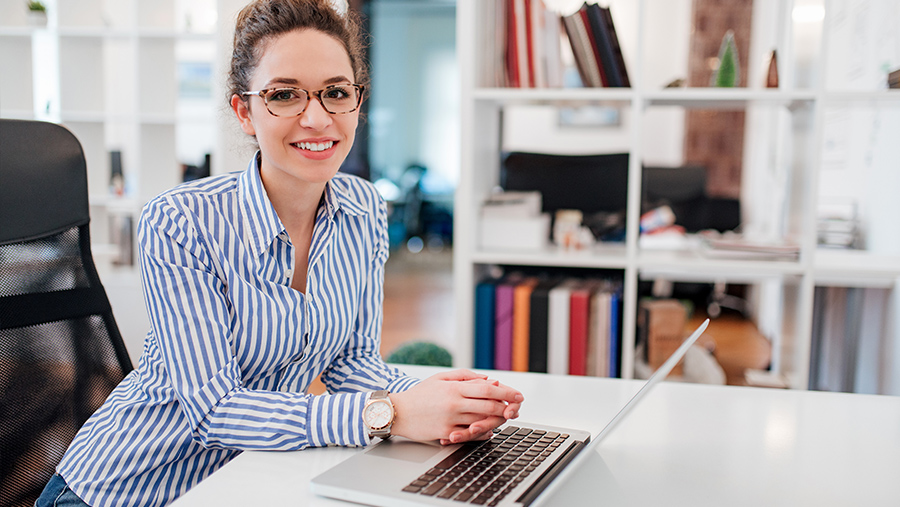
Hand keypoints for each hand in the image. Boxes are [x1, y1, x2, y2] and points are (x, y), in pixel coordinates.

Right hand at [388, 369, 522, 443]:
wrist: (397, 412)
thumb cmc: (419, 395)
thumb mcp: (441, 378)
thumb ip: (465, 377)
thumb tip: (488, 380)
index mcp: (455, 387)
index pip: (488, 389)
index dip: (507, 392)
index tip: (518, 395)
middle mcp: (455, 403)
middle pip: (489, 406)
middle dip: (507, 408)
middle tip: (516, 408)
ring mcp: (451, 419)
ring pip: (482, 421)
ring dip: (496, 420)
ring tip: (504, 418)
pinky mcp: (446, 433)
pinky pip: (469, 434)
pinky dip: (481, 432)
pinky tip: (488, 430)